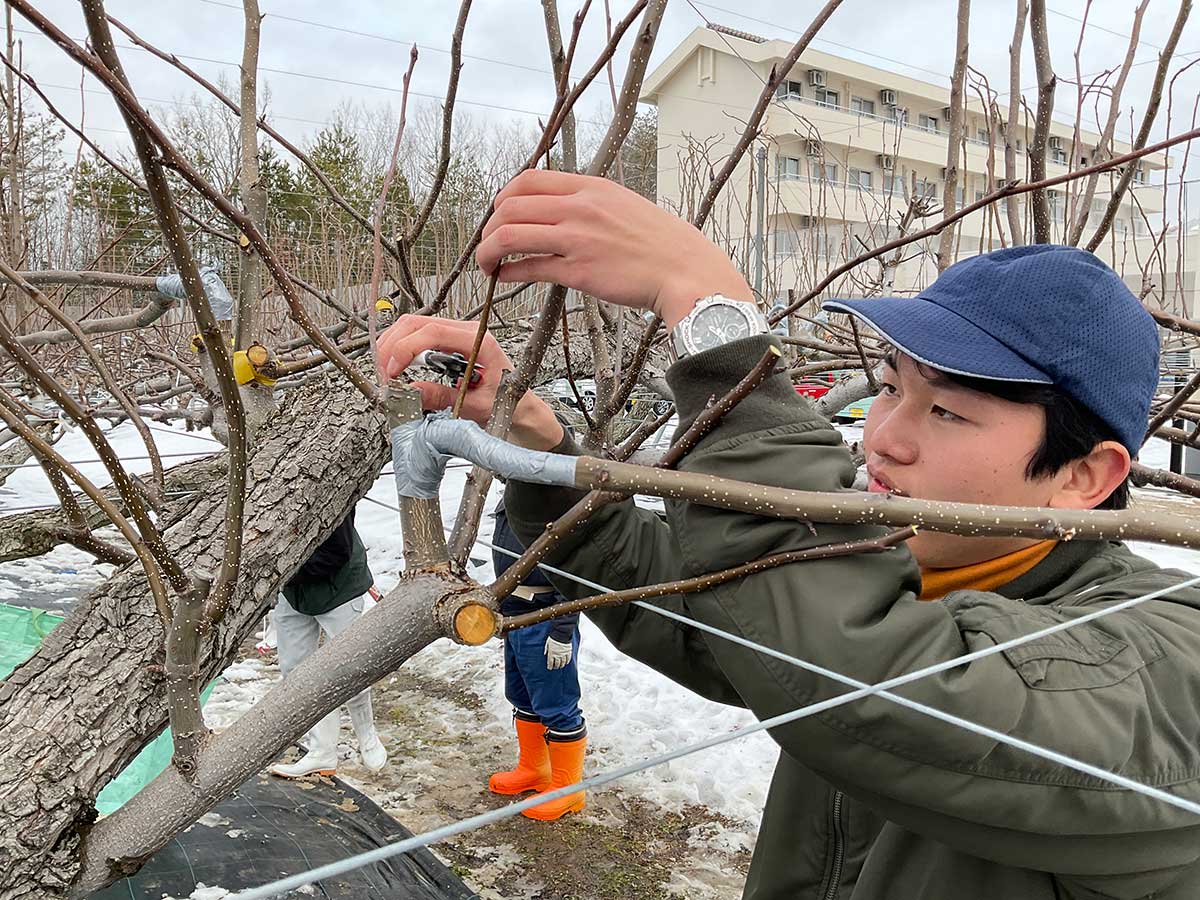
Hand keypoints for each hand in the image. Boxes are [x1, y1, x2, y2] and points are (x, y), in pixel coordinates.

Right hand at [376, 314, 562, 449]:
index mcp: (479, 341)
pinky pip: (421, 336)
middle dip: (394, 344)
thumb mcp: (474, 406)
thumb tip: (409, 392)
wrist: (520, 406)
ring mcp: (458, 334)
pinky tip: (397, 365)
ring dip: (395, 344)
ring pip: (416, 326)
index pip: (433, 332)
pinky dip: (403, 348)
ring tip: (386, 371)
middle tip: (382, 371)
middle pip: (418, 323)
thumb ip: (441, 398)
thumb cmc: (507, 403)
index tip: (391, 371)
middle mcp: (468, 332)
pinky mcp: (451, 342)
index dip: (406, 348)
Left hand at [476, 170, 751, 327]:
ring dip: (488, 251)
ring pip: (509, 235)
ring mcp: (577, 239)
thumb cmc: (658, 242)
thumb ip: (589, 203)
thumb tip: (557, 210)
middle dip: (489, 225)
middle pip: (510, 206)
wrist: (684, 269)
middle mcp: (580, 207)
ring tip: (486, 263)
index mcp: (590, 187)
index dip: (503, 196)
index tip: (500, 213)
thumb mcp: (623, 204)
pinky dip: (507, 272)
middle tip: (488, 243)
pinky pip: (529, 268)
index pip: (528, 179)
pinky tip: (502, 277)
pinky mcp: (578, 271)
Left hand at [544, 636, 572, 669]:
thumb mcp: (547, 643)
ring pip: (563, 662)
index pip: (550, 662)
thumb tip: (545, 654)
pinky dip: (567, 661)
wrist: (561, 633)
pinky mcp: (568, 652)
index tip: (550, 668)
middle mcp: (557, 655)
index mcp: (551, 653)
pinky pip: (568, 658)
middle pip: (557, 663)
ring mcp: (563, 654)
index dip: (550, 666)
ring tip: (561, 666)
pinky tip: (566, 663)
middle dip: (556, 667)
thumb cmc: (553, 637)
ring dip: (561, 665)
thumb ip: (546, 649)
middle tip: (555, 667)